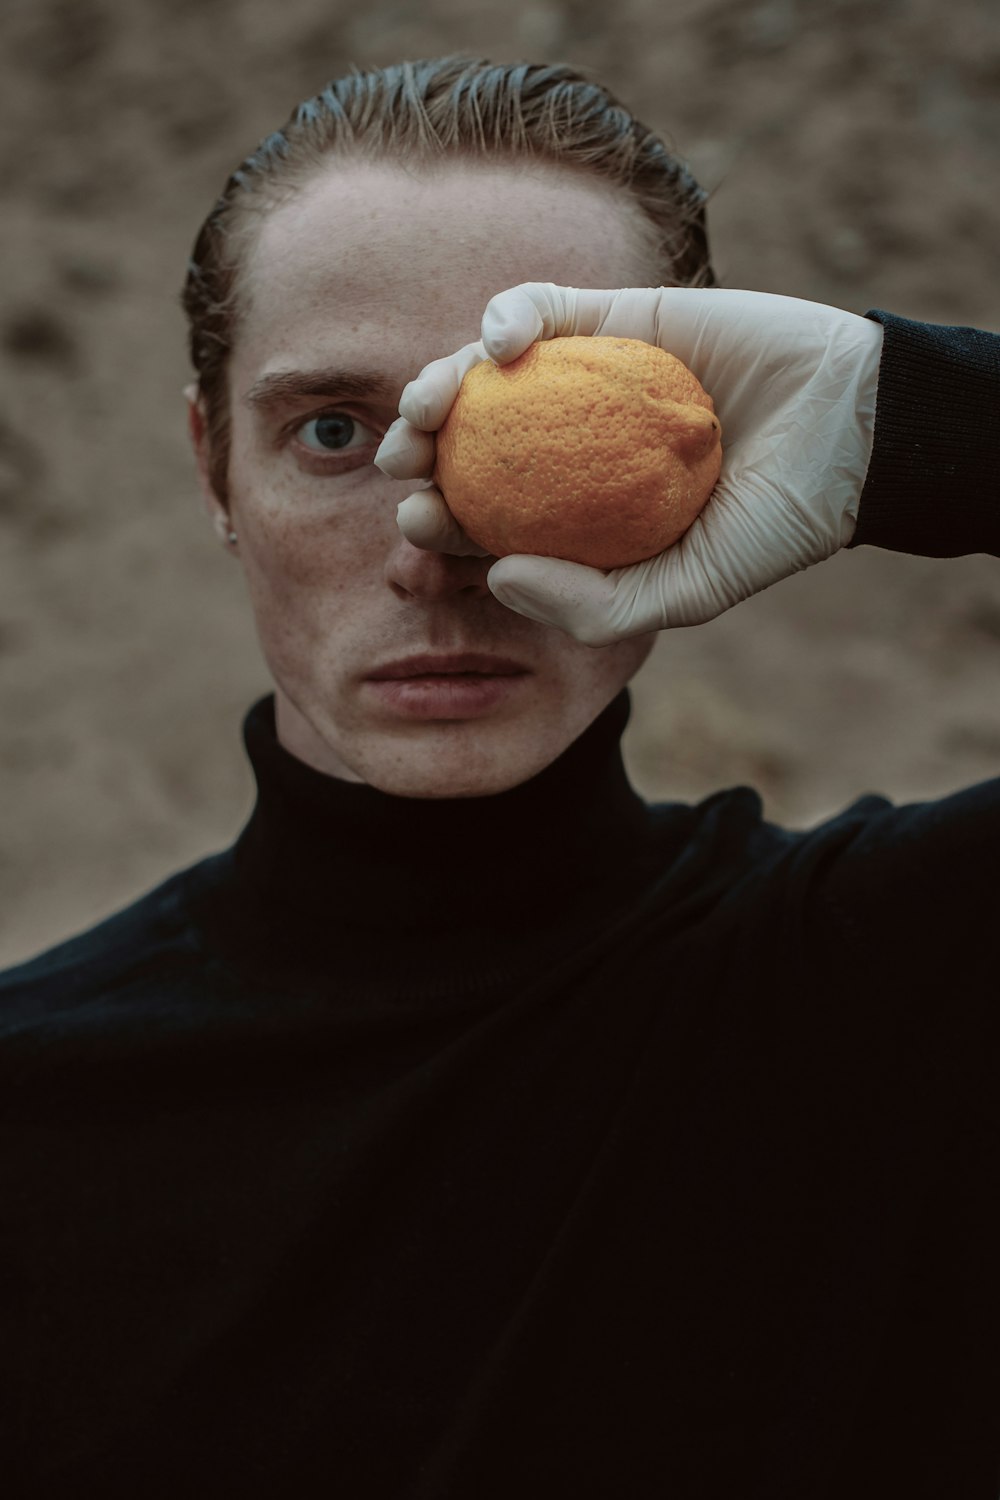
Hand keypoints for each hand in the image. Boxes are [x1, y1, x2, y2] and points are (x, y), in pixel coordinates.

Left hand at [375, 285, 883, 643]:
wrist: (855, 430)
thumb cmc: (778, 522)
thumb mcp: (687, 592)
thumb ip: (597, 606)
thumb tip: (497, 577)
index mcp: (577, 511)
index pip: (486, 517)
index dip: (439, 520)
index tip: (418, 523)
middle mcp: (572, 442)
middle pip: (470, 442)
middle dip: (417, 450)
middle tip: (402, 465)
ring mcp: (589, 377)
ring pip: (487, 372)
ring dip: (441, 381)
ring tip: (427, 406)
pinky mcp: (616, 316)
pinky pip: (545, 306)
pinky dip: (509, 315)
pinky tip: (501, 344)